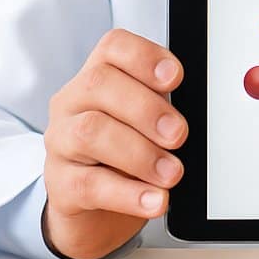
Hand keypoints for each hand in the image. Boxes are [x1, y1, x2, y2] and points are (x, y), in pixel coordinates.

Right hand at [42, 28, 186, 258]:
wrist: (94, 211)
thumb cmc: (126, 157)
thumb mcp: (146, 126)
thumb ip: (165, 112)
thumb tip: (199, 117)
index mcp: (98, 78)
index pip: (113, 48)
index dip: (144, 57)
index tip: (175, 78)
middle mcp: (73, 103)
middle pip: (99, 84)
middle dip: (146, 108)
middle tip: (179, 135)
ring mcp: (60, 143)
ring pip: (90, 132)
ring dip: (140, 153)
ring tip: (172, 173)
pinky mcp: (59, 184)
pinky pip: (89, 185)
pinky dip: (128, 194)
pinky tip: (154, 199)